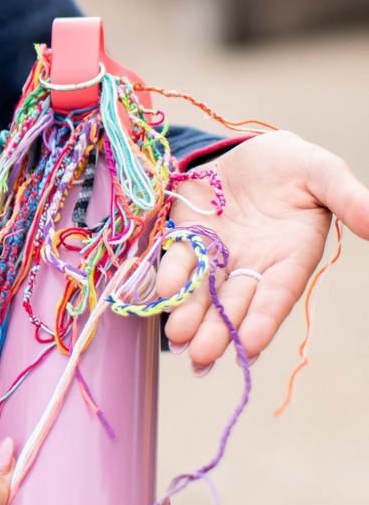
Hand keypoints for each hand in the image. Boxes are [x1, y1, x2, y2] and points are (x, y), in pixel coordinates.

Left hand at [157, 132, 368, 371]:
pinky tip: (158, 291)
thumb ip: (346, 197)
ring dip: (188, 313)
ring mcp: (219, 251)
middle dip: (217, 329)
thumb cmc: (295, 166)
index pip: (276, 296)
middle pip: (235, 302)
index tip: (247, 347)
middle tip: (198, 355)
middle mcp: (253, 263)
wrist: (253, 149)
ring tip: (174, 337)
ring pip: (203, 288)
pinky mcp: (188, 232)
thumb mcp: (323, 174)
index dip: (262, 321)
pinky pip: (177, 256)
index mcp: (290, 257)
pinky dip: (168, 274)